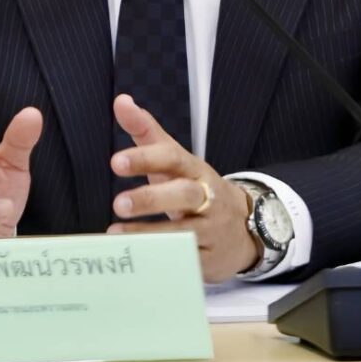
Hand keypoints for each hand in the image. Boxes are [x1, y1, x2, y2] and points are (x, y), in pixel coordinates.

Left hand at [106, 94, 259, 282]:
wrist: (245, 227)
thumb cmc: (195, 188)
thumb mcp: (174, 159)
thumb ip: (146, 131)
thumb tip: (120, 101)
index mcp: (194, 169)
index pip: (172, 159)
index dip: (145, 159)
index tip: (116, 162)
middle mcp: (206, 197)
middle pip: (184, 194)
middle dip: (151, 199)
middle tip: (117, 203)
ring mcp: (212, 229)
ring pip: (185, 231)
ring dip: (150, 233)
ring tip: (117, 234)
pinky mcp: (210, 258)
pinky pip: (187, 259)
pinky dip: (164, 260)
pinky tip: (139, 259)